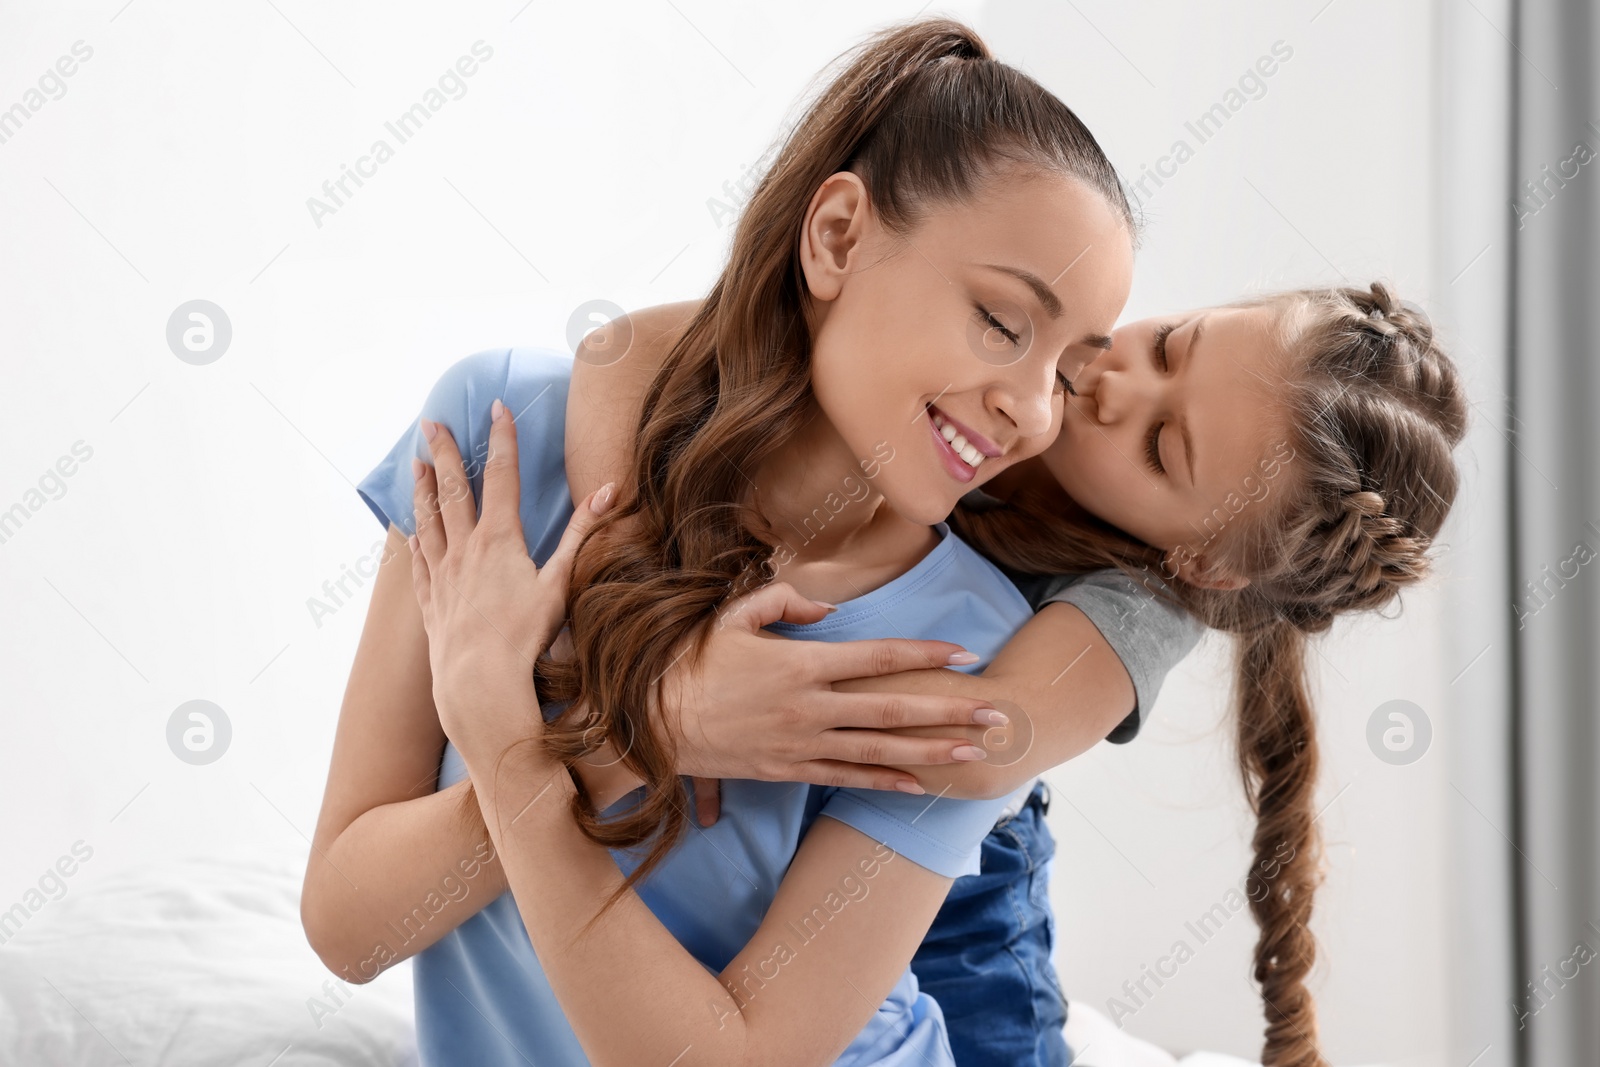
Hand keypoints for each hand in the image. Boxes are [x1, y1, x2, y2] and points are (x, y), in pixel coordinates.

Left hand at [408, 397, 614, 750]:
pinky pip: (419, 562)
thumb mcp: (560, 582)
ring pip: (430, 520)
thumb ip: (583, 534)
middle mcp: (464, 549)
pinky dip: (416, 541)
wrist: (478, 681)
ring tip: (415, 464)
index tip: (495, 407)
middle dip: (444, 452)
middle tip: (431, 422)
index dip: (501, 438)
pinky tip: (413, 533)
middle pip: (453, 489)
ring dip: (423, 489)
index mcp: (500, 538)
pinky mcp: (431, 601)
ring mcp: (442, 574)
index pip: (501, 475)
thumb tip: (609, 492)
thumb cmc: (526, 635)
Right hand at [657, 580, 1006, 816]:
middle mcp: (809, 708)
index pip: (877, 657)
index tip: (964, 654)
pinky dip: (883, 781)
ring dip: (930, 752)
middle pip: (893, 710)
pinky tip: (916, 785)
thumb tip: (826, 611)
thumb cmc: (689, 661)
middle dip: (949, 711)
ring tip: (973, 753)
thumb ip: (782, 603)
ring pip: (878, 750)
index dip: (924, 654)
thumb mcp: (732, 616)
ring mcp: (800, 744)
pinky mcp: (787, 771)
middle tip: (996, 715)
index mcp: (800, 665)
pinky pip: (844, 778)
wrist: (649, 722)